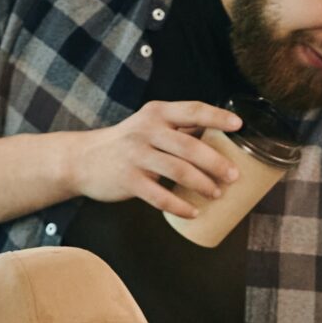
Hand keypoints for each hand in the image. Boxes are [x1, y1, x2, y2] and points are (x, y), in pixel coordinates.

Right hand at [70, 101, 244, 218]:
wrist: (82, 160)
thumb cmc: (127, 143)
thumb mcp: (149, 126)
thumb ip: (180, 128)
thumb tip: (221, 137)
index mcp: (157, 113)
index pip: (192, 110)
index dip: (217, 117)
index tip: (239, 126)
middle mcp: (146, 131)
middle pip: (189, 146)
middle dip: (216, 162)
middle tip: (234, 176)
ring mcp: (136, 156)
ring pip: (178, 171)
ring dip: (202, 185)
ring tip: (217, 193)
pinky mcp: (128, 181)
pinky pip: (160, 197)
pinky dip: (180, 206)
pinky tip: (194, 212)